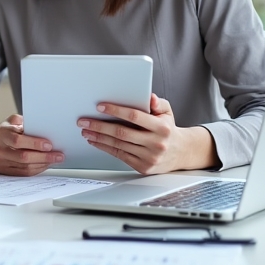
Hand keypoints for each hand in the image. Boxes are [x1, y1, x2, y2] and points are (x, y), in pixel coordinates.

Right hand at [0, 113, 64, 175]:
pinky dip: (37, 169)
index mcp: (1, 134)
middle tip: (58, 155)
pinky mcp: (4, 171)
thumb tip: (46, 132)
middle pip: (23, 157)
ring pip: (25, 167)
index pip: (17, 141)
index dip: (34, 144)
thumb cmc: (7, 130)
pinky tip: (45, 164)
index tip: (49, 145)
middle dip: (44, 157)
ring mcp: (0, 162)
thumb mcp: (14, 121)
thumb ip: (27, 125)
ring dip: (43, 164)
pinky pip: (24, 173)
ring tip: (55, 160)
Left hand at [78, 94, 217, 173]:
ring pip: (118, 145)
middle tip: (84, 120)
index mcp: (162, 128)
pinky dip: (105, 147)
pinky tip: (95, 141)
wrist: (181, 152)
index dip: (116, 110)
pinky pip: (119, 155)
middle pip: (122, 133)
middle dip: (99, 126)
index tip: (100, 106)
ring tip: (86, 130)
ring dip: (98, 137)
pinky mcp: (143, 167)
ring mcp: (149, 157)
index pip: (135, 116)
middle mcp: (156, 143)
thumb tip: (148, 97)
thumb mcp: (167, 112)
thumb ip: (157, 103)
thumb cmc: (168, 129)